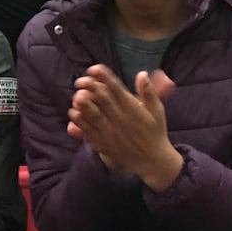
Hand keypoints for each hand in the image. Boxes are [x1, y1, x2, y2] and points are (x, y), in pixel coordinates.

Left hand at [66, 65, 181, 191]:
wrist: (152, 162)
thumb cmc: (155, 133)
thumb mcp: (158, 112)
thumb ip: (150, 93)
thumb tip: (142, 73)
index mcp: (134, 110)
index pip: (117, 90)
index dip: (104, 78)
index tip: (94, 69)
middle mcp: (121, 120)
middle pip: (103, 100)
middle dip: (90, 88)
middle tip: (81, 80)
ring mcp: (111, 133)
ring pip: (94, 116)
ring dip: (84, 105)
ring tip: (76, 95)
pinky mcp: (104, 144)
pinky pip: (90, 132)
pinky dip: (80, 123)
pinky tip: (73, 113)